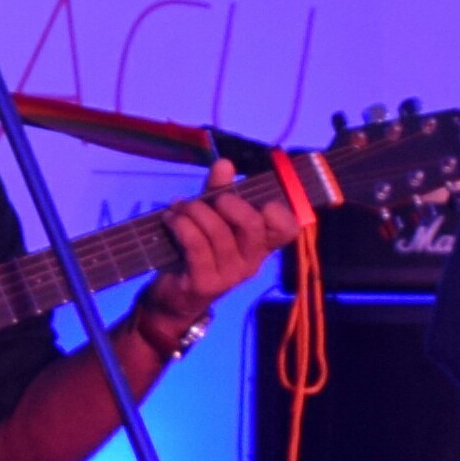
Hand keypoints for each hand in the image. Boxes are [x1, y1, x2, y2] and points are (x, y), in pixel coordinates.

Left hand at [134, 167, 311, 339]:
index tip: (259, 200)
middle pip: (253, 225)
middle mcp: (252, 261)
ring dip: (195, 212)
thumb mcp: (210, 217)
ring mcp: (230, 275)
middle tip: (211, 199)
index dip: (279, 210)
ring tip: (180, 208)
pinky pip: (196, 246)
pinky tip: (171, 219)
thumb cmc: (197, 251)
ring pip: (218, 232)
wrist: (174, 296)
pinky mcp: (206, 283)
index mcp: (260, 245)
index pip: (288, 229)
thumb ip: (218, 191)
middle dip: (228, 203)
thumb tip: (225, 164)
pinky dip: (182, 226)